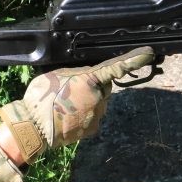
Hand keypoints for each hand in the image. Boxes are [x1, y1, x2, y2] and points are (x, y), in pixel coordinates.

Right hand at [0, 47, 153, 163]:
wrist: (33, 128)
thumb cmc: (41, 98)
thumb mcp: (57, 74)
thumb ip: (77, 72)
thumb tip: (88, 73)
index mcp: (90, 79)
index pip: (116, 67)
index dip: (134, 59)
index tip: (148, 53)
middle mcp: (98, 97)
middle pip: (103, 86)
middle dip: (93, 86)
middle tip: (71, 89)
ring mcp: (97, 115)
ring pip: (98, 102)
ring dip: (87, 101)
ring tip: (65, 104)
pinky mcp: (93, 129)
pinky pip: (93, 116)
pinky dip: (84, 115)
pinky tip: (68, 116)